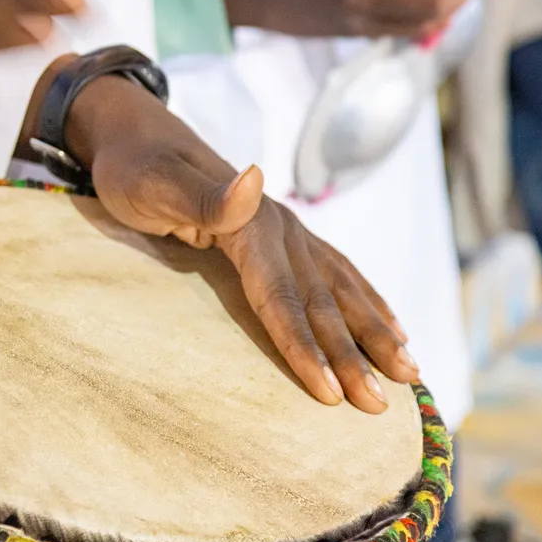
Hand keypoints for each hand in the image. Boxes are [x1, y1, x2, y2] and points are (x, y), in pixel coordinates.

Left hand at [42, 56, 419, 412]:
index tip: (330, 394)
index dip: (306, 346)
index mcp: (250, 224)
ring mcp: (287, 231)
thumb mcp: (153, 183)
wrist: (135, 133)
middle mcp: (279, 228)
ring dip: (375, 333)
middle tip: (379, 408)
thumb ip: (204, 193)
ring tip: (409, 374)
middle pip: (320, 301)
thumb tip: (255, 180)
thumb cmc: (133, 169)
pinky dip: (369, 302)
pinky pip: (337, 273)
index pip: (281, 297)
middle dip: (351, 357)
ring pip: (340, 290)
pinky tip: (394, 325)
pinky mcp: (285, 236)